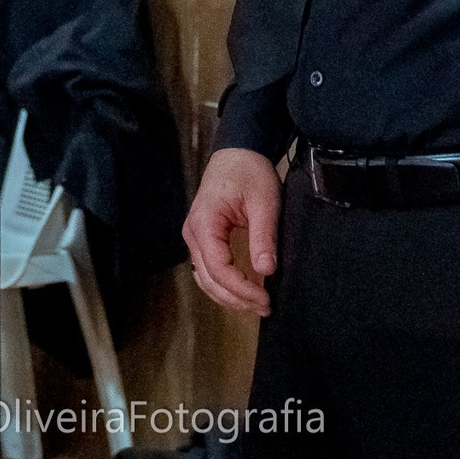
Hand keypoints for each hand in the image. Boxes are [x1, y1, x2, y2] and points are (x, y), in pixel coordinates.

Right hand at [183, 147, 282, 314]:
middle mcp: (193, 232)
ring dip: (228, 295)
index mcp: (204, 222)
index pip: (217, 268)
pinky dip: (223, 283)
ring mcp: (195, 236)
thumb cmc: (250, 171)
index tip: (265, 298)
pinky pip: (208, 268)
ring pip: (204, 278)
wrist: (238, 151)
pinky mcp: (203, 237)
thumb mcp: (264, 201)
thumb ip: (263, 236)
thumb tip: (266, 271)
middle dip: (235, 298)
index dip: (241, 289)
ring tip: (256, 303)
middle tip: (265, 307)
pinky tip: (244, 289)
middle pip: (207, 278)